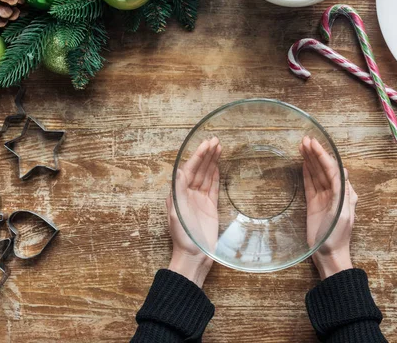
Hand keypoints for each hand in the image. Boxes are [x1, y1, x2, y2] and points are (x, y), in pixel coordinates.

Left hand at [167, 137, 221, 287]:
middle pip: (199, 169)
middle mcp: (189, 194)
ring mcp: (201, 200)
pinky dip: (216, 175)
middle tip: (216, 140)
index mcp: (179, 193)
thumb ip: (178, 192)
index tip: (206, 144)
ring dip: (212, 161)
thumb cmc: (182, 237)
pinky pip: (213, 187)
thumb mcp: (177, 214)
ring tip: (219, 147)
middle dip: (207, 154)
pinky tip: (218, 165)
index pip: (190, 169)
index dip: (198, 156)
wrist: (194, 256)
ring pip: (207, 175)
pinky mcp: (211, 207)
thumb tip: (179, 170)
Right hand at [300, 136, 356, 279]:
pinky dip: (306, 173)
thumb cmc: (336, 237)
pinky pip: (310, 185)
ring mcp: (324, 198)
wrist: (328, 256)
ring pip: (316, 174)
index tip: (313, 143)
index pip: (332, 169)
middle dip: (315, 154)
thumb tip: (343, 171)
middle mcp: (335, 192)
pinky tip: (302, 162)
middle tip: (304, 140)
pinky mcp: (314, 204)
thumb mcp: (342, 214)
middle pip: (323, 168)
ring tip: (301, 146)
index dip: (323, 155)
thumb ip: (342, 193)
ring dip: (310, 160)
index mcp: (344, 192)